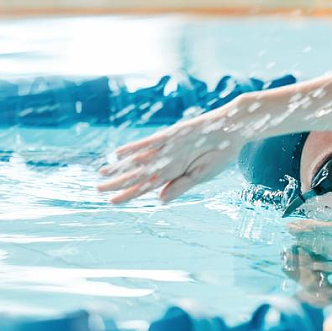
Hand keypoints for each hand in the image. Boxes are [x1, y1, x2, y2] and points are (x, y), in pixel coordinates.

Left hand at [97, 113, 238, 203]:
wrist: (233, 128)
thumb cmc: (221, 153)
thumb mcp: (203, 174)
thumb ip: (181, 186)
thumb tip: (159, 200)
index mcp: (175, 173)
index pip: (147, 186)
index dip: (130, 194)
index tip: (112, 202)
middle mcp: (167, 160)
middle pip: (138, 174)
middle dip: (119, 182)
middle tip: (98, 189)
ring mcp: (168, 147)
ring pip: (140, 160)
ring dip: (121, 166)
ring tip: (103, 172)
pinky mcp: (172, 134)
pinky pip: (150, 143)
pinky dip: (135, 149)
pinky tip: (119, 154)